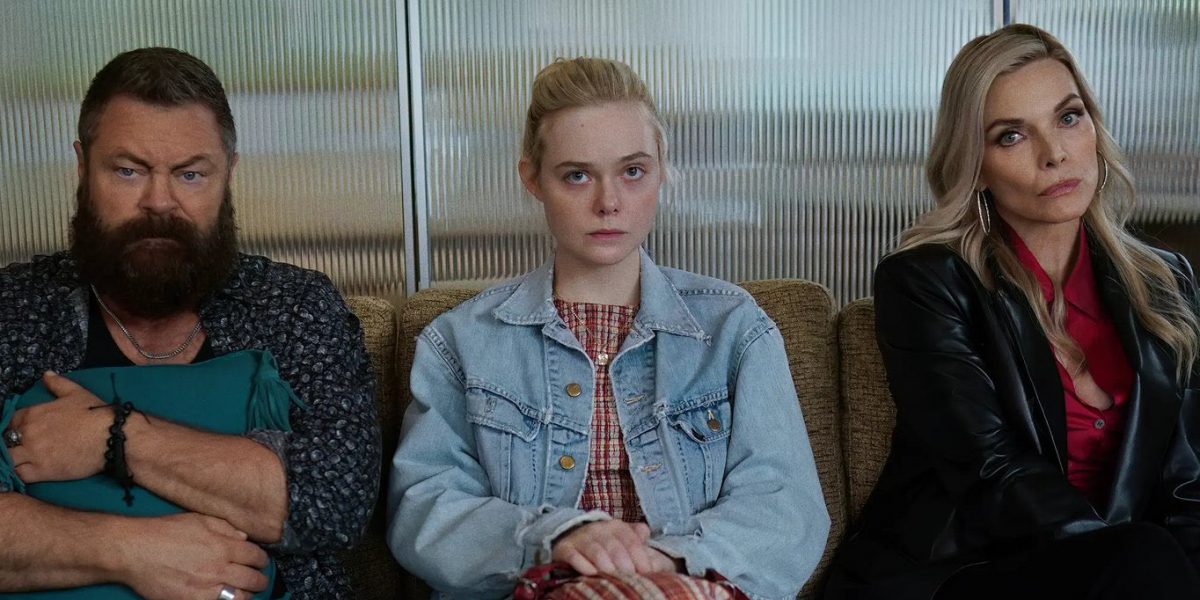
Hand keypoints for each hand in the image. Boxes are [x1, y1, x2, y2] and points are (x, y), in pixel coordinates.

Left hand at [8, 372, 110, 482]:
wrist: (112, 436)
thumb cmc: (96, 413)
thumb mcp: (77, 393)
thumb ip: (58, 383)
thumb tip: (46, 374)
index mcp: (33, 413)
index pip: (12, 421)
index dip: (16, 427)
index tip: (25, 432)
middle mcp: (28, 433)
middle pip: (6, 441)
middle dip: (13, 444)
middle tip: (27, 447)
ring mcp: (33, 453)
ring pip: (8, 459)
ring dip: (13, 459)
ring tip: (25, 461)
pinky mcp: (42, 471)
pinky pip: (19, 475)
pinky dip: (19, 474)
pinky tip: (27, 471)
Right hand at [114, 513, 269, 599]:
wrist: (134, 551)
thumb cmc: (164, 532)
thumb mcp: (199, 519)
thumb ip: (225, 527)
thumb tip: (243, 537)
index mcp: (223, 545)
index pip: (256, 556)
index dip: (261, 559)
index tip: (259, 561)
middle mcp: (219, 567)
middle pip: (253, 579)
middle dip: (260, 580)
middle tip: (259, 580)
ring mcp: (206, 587)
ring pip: (240, 597)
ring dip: (246, 595)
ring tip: (245, 592)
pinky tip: (223, 598)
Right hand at [551, 520, 676, 575]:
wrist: (572, 536)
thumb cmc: (605, 544)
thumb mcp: (623, 539)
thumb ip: (638, 542)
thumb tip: (651, 547)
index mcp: (617, 527)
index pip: (632, 542)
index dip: (641, 558)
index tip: (647, 573)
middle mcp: (599, 529)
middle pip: (615, 548)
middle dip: (625, 566)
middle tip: (630, 580)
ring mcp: (581, 538)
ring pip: (596, 552)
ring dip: (606, 566)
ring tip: (613, 578)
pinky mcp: (565, 548)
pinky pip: (574, 556)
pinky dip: (583, 565)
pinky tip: (591, 574)